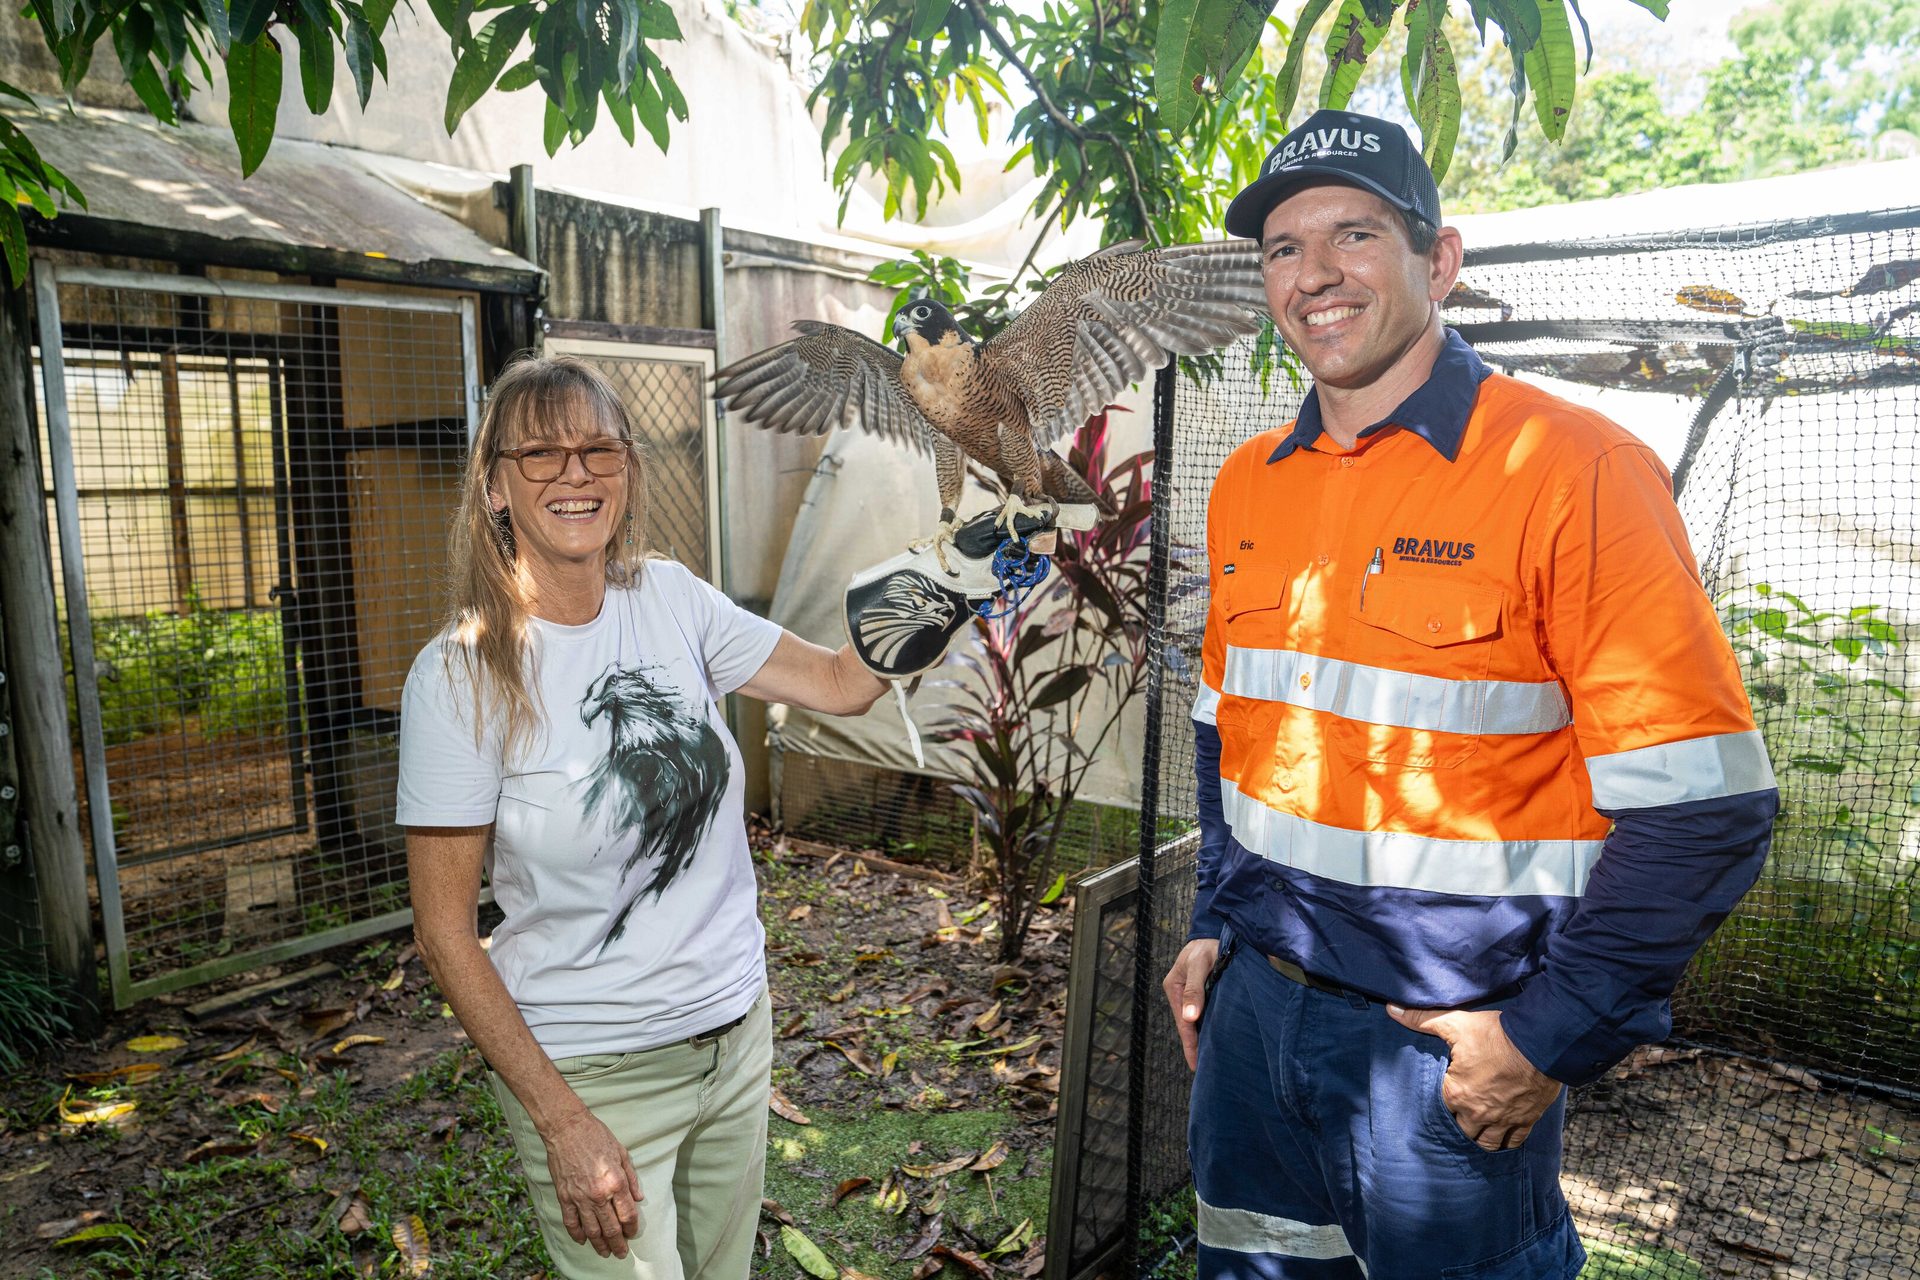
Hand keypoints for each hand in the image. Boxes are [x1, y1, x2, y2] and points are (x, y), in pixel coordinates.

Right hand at [540, 1105, 642, 1257]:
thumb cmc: (596, 1136)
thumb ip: (632, 1178)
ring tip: (605, 1253)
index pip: (627, 1215)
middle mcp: (599, 1194)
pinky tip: (583, 1240)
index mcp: (616, 1182)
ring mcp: (580, 1198)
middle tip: (621, 1253)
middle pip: (611, 1228)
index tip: (632, 1233)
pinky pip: (571, 1222)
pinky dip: (577, 1234)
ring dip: (599, 1245)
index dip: (632, 1228)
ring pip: (591, 1230)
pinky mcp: (564, 1197)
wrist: (567, 1128)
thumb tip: (639, 1199)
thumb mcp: (622, 1153)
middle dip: (618, 1243)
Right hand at [1161, 938, 1219, 1072]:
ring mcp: (1192, 994)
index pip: (1183, 1024)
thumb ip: (1194, 989)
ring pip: (1198, 1021)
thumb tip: (1189, 1018)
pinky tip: (1218, 1037)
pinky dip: (1210, 1026)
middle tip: (1207, 1071)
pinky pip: (1206, 1013)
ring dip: (1204, 1037)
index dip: (1190, 1045)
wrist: (1217, 930)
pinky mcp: (1205, 992)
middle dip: (1197, 1046)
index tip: (1196, 1066)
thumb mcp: (1199, 965)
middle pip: (1189, 1026)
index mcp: (1173, 988)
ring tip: (1214, 1060)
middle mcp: (1181, 994)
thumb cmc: (1207, 945)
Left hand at [1387, 1005, 1563, 1151]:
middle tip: (1463, 1115)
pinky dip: (1507, 1141)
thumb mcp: (1455, 1023)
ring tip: (1479, 1131)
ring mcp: (1502, 1120)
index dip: (1444, 1101)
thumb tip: (1392, 1010)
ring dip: (1482, 1138)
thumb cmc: (1496, 1035)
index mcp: (1456, 1094)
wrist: (1539, 1044)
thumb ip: (1422, 1020)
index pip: (1441, 1108)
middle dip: (1461, 1123)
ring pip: (1487, 1142)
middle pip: (1462, 1130)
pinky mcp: (1526, 1120)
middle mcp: (1477, 1113)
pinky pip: (1513, 1141)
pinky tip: (1504, 1138)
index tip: (1448, 1095)